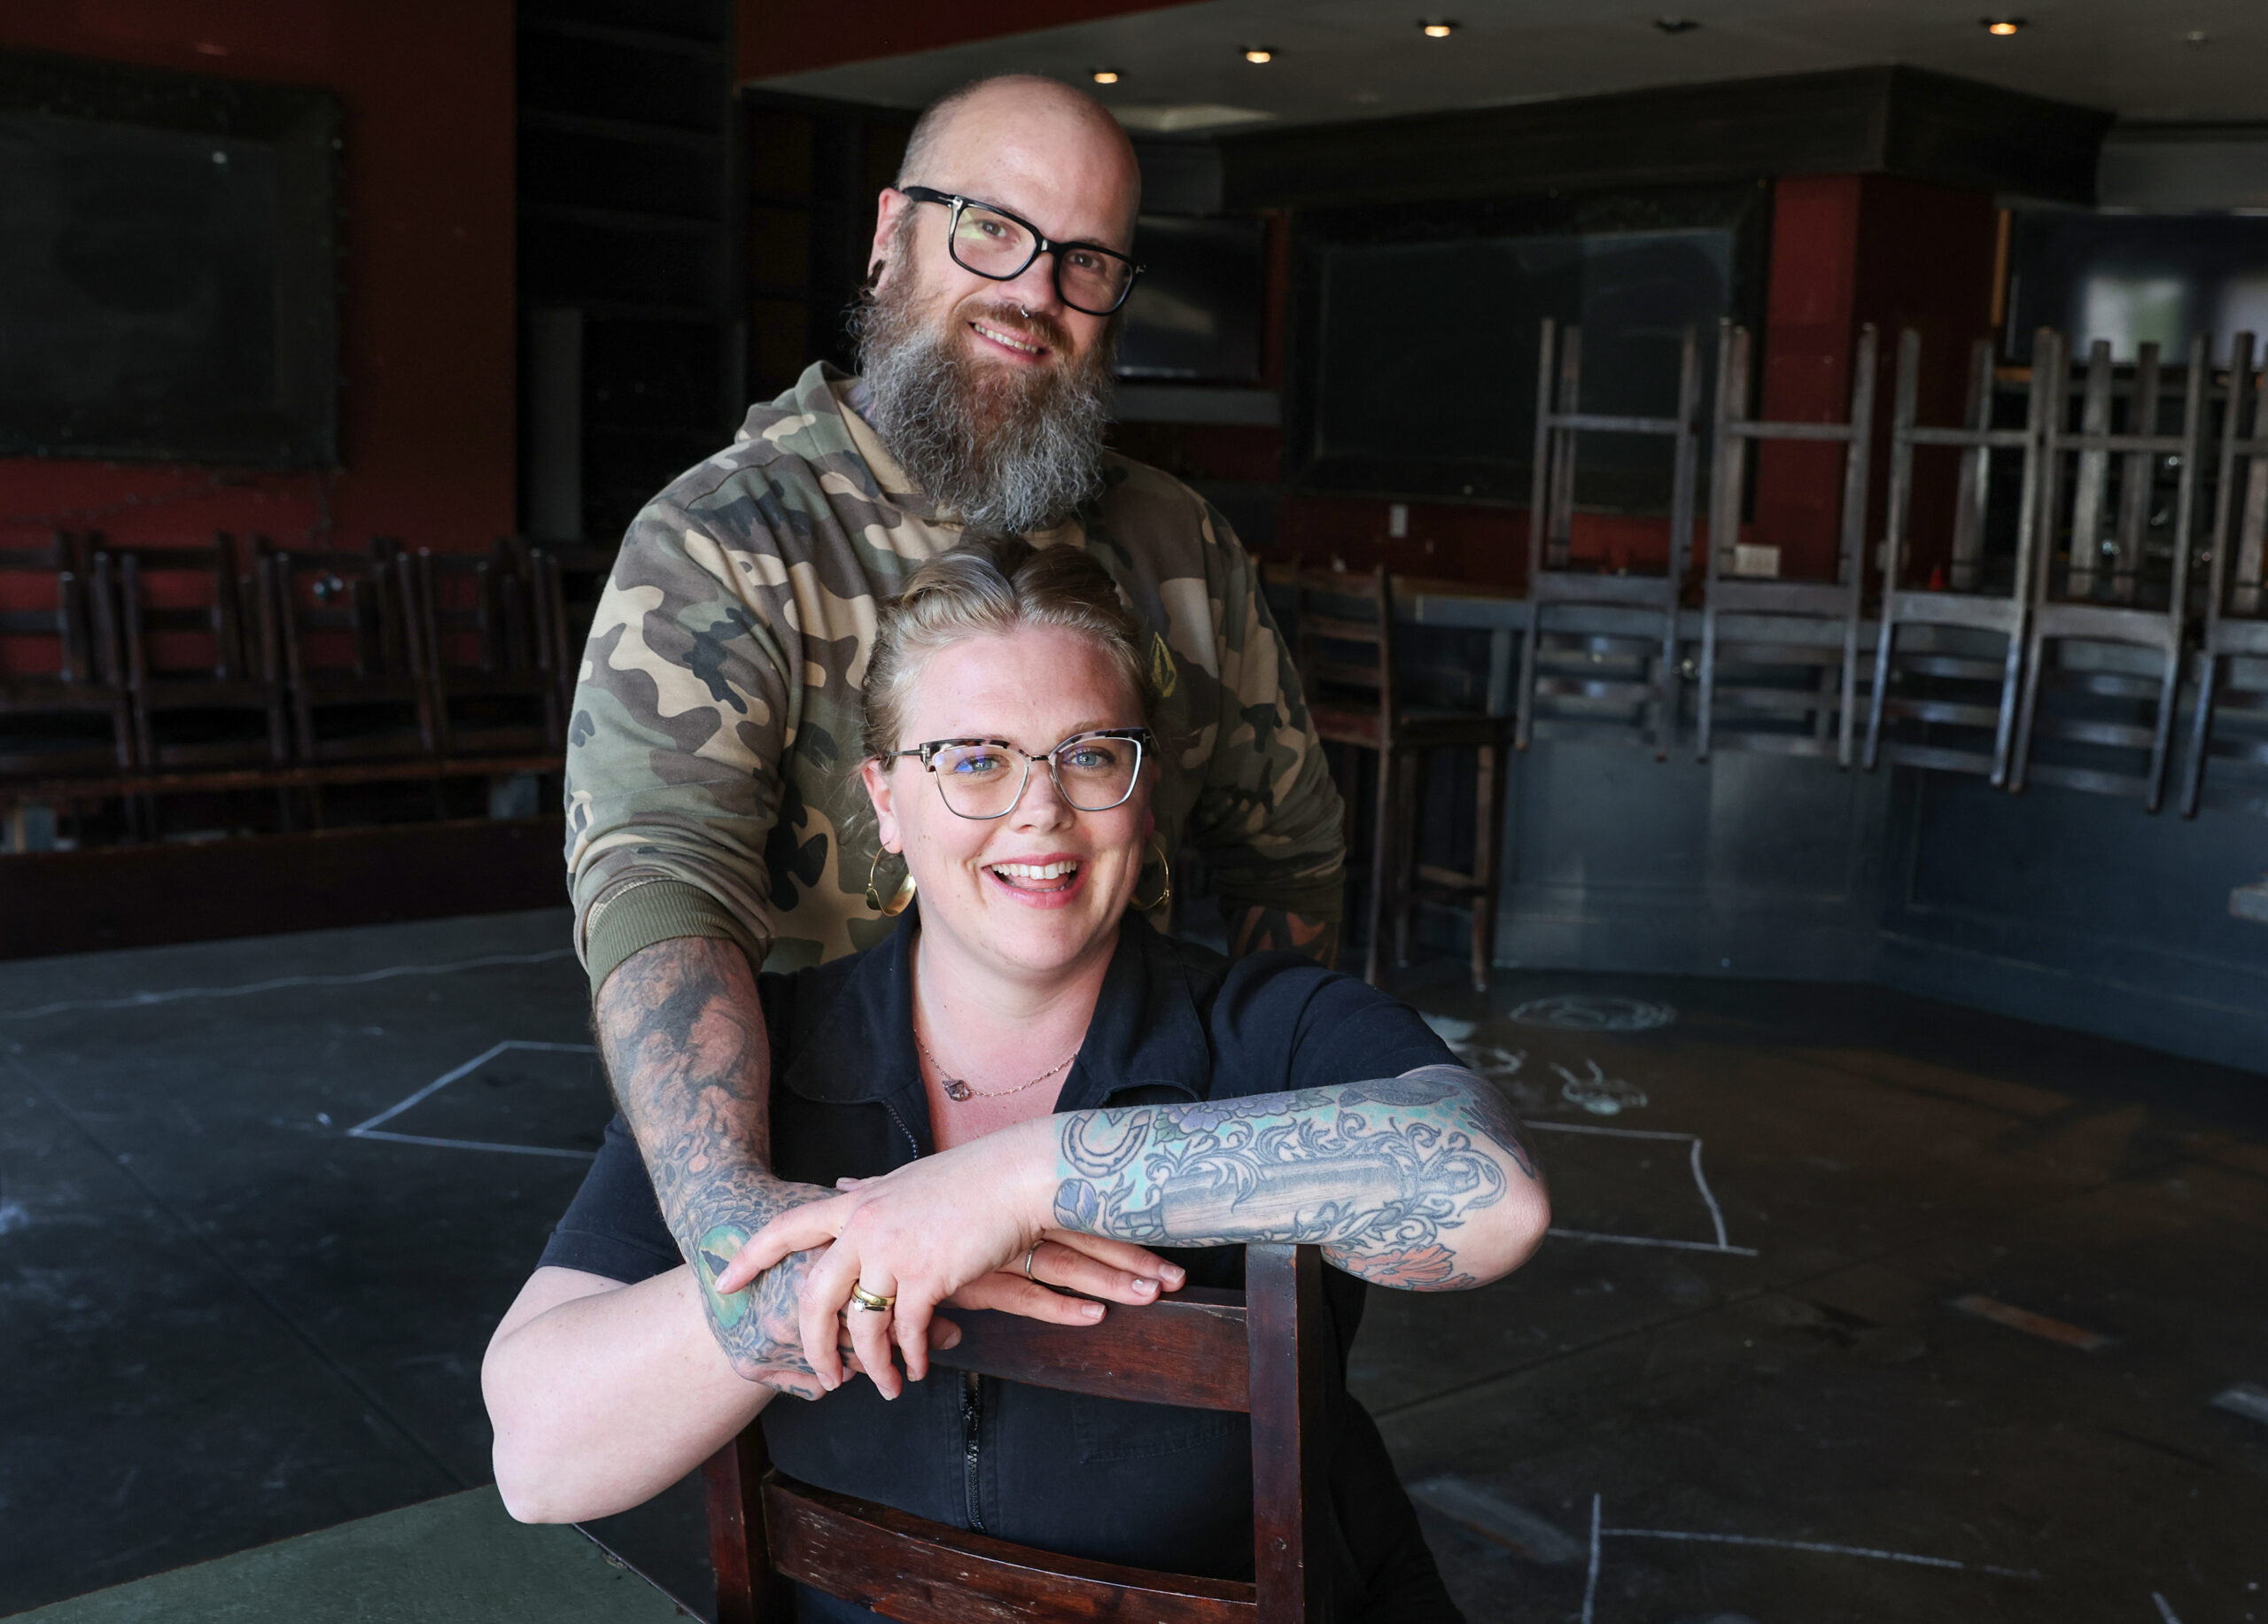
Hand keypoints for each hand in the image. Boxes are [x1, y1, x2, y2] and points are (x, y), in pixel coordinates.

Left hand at [717, 1129, 1182, 1397]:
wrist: (1019, 1176)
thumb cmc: (970, 1177)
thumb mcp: (906, 1179)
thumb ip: (869, 1189)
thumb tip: (841, 1180)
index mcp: (856, 1201)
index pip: (787, 1228)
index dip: (751, 1256)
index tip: (723, 1283)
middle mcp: (864, 1226)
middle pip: (815, 1297)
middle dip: (814, 1345)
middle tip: (825, 1379)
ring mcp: (892, 1251)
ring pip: (862, 1325)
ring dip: (872, 1366)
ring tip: (888, 1386)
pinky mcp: (927, 1275)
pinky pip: (906, 1332)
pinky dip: (911, 1358)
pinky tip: (919, 1369)